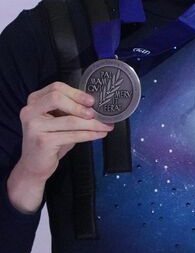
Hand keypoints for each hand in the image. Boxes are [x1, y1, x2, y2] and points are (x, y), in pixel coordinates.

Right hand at [8, 82, 110, 212]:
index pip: (56, 88)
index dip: (76, 93)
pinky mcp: (42, 141)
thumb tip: (97, 105)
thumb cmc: (50, 139)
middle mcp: (30, 111)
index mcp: (34, 101)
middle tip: (96, 113)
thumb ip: (70, 110)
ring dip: (92, 123)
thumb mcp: (58, 120)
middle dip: (80, 105)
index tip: (92, 100)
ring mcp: (34, 126)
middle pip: (57, 98)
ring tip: (106, 126)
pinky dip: (89, 134)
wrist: (34, 164)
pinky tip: (100, 134)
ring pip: (69, 120)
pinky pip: (72, 135)